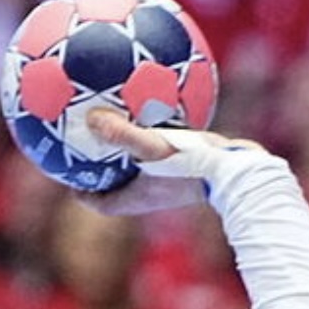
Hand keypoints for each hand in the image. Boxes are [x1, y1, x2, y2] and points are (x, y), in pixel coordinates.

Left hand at [78, 108, 254, 215]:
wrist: (241, 171)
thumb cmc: (193, 164)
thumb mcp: (153, 147)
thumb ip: (121, 134)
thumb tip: (91, 120)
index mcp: (137, 195)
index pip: (101, 202)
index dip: (82, 193)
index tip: (68, 177)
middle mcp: (153, 192)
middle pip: (118, 185)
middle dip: (102, 171)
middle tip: (87, 150)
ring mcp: (172, 182)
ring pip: (142, 168)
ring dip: (130, 152)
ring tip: (121, 125)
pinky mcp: (190, 168)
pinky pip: (165, 151)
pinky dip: (158, 135)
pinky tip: (163, 106)